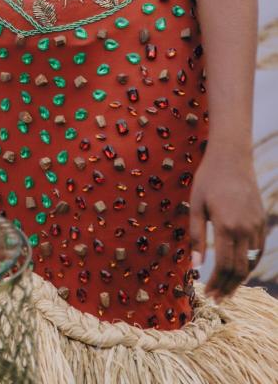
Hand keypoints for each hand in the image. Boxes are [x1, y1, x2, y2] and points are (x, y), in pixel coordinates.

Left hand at [190, 146, 264, 298]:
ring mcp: (257, 226)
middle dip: (228, 287)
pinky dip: (249, 264)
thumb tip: (195, 265)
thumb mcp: (196, 205)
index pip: (223, 266)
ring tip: (226, 289)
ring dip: (239, 279)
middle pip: (239, 269)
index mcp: (226, 226)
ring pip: (251, 262)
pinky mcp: (262, 221)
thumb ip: (195, 236)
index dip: (217, 283)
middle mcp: (245, 229)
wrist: (232, 157)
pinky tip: (238, 269)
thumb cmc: (208, 179)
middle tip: (217, 299)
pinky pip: (258, 249)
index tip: (208, 294)